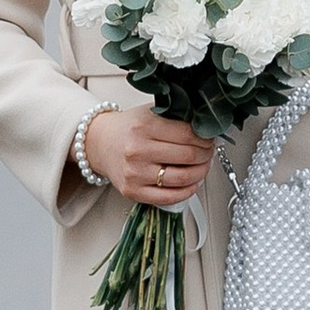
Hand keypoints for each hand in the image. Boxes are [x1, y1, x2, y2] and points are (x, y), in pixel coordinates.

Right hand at [81, 105, 216, 209]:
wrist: (99, 143)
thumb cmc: (128, 129)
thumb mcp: (150, 112)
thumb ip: (175, 117)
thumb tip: (207, 127)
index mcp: (144, 126)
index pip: (188, 133)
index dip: (206, 138)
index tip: (210, 138)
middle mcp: (138, 150)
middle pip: (189, 156)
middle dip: (207, 155)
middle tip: (209, 152)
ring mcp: (135, 173)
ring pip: (183, 178)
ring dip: (201, 173)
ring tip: (203, 166)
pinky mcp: (133, 191)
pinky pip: (169, 197)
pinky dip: (187, 191)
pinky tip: (192, 183)